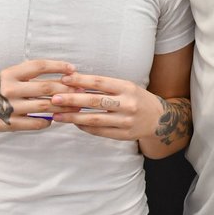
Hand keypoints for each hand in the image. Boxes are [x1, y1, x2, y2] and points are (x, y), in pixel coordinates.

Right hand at [0, 59, 79, 131]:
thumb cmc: (1, 88)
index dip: (58, 66)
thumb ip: (33, 74)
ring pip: (44, 107)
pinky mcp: (10, 124)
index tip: (73, 69)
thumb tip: (66, 74)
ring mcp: (9, 108)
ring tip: (76, 106)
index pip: (39, 66)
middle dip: (67, 89)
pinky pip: (36, 124)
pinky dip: (48, 121)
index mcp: (10, 74)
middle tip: (82, 91)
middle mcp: (9, 89)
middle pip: (46, 88)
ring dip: (63, 106)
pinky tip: (55, 119)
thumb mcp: (12, 75)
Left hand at [49, 72, 167, 141]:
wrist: (159, 119)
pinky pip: (99, 131)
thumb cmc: (136, 98)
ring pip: (94, 119)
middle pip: (95, 101)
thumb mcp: (125, 87)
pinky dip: (85, 127)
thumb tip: (75, 85)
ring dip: (73, 118)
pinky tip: (74, 124)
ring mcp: (126, 121)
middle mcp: (127, 104)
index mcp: (127, 87)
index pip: (100, 82)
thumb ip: (104, 87)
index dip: (81, 80)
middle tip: (54, 98)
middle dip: (72, 100)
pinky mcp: (124, 135)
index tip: (64, 79)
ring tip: (57, 115)